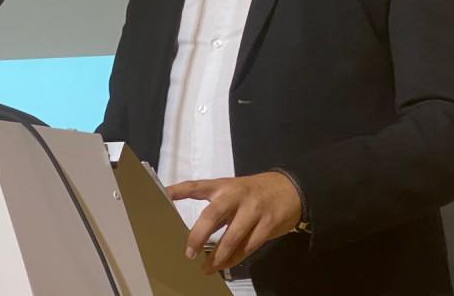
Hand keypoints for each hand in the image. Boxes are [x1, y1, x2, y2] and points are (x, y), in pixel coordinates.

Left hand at [167, 172, 301, 274]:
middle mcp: (236, 195)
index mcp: (224, 186)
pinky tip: (226, 265)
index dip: (179, 190)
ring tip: (206, 268)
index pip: (197, 186)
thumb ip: (216, 209)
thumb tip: (195, 234)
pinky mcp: (268, 224)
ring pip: (232, 236)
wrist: (290, 189)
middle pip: (214, 213)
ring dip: (218, 256)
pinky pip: (249, 246)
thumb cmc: (254, 193)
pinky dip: (235, 258)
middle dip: (199, 234)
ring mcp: (253, 209)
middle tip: (189, 252)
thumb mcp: (234, 193)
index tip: (163, 196)